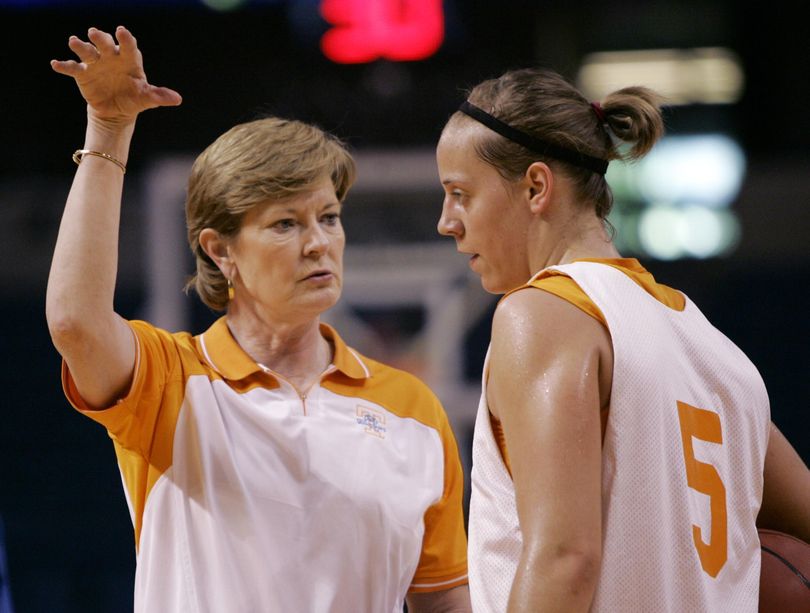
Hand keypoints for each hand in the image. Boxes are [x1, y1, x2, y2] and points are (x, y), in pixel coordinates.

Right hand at [50, 26, 181, 126]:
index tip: (122, 32)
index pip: (128, 46)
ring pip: (86, 51)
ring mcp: (95, 63)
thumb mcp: (147, 98)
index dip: (125, 39)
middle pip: (104, 43)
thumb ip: (159, 96)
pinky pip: (71, 68)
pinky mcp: (82, 73)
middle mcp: (110, 56)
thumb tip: (177, 100)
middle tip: (95, 33)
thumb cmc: (134, 98)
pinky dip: (64, 65)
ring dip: (80, 46)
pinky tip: (56, 64)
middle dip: (100, 37)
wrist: (116, 110)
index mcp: (128, 59)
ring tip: (74, 41)